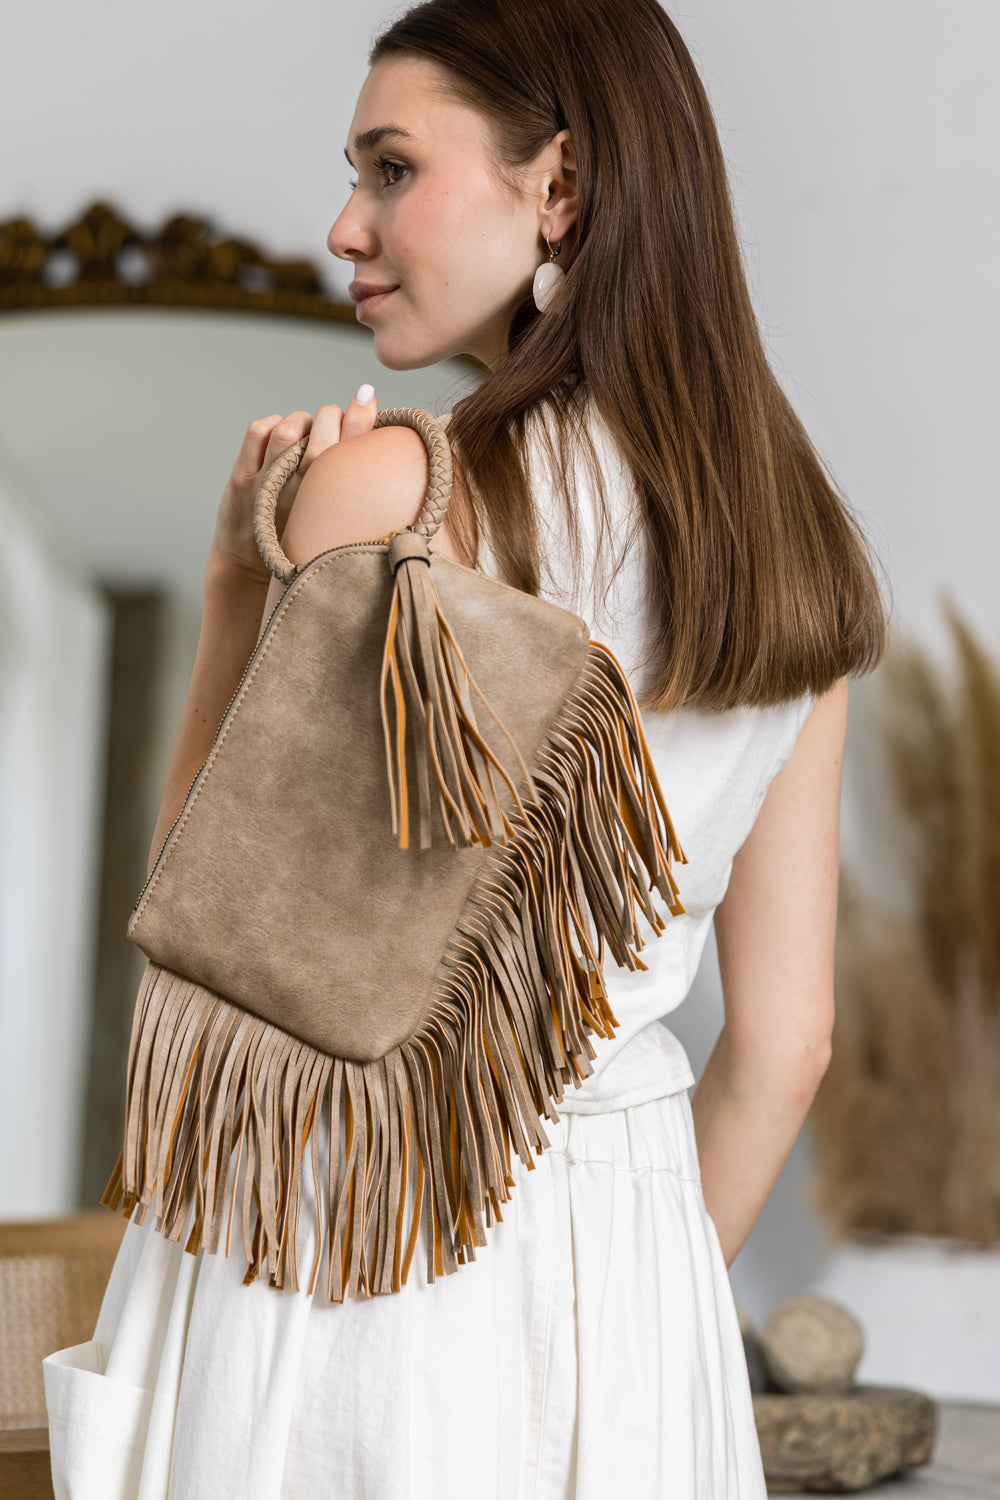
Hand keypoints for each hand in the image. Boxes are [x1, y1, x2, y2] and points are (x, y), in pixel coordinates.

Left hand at [208, 384, 377, 584]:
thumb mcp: (332, 514)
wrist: (249, 567)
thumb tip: (367, 425)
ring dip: (300, 421)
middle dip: (332, 416)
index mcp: (329, 506)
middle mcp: (299, 495)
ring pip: (288, 430)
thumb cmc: (301, 535)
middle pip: (322, 436)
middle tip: (334, 420)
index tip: (367, 397)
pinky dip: (271, 424)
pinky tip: (279, 437)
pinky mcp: (242, 479)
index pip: (349, 453)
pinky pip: (259, 430)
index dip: (362, 418)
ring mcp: (267, 487)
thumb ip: (346, 479)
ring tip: (305, 431)